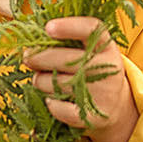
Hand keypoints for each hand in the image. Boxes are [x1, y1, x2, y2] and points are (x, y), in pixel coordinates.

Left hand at [26, 16, 136, 141]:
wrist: (114, 106)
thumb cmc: (91, 70)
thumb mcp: (88, 52)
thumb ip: (66, 43)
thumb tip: (30, 46)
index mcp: (105, 46)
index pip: (91, 29)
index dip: (68, 26)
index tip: (48, 28)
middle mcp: (107, 67)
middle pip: (64, 59)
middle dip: (38, 58)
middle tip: (28, 57)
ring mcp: (102, 92)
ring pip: (54, 83)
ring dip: (40, 81)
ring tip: (43, 80)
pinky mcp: (93, 115)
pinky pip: (58, 107)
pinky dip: (51, 104)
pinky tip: (52, 100)